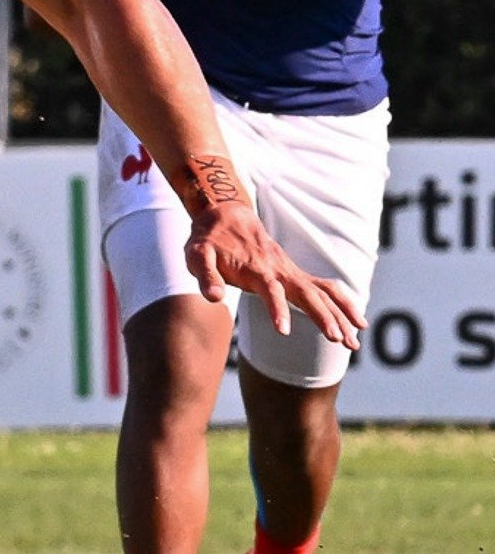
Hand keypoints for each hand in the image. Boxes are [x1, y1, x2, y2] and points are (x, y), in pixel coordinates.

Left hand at [184, 199, 364, 346]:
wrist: (226, 215)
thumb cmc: (208, 239)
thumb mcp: (197, 255)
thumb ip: (205, 275)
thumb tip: (213, 297)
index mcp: (255, 269)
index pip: (270, 291)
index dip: (277, 309)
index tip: (283, 330)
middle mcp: (279, 270)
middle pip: (307, 294)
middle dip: (324, 317)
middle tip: (339, 339)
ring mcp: (290, 271)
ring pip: (322, 292)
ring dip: (341, 313)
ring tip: (356, 339)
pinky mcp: (295, 274)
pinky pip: (324, 288)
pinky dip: (343, 302)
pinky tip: (356, 321)